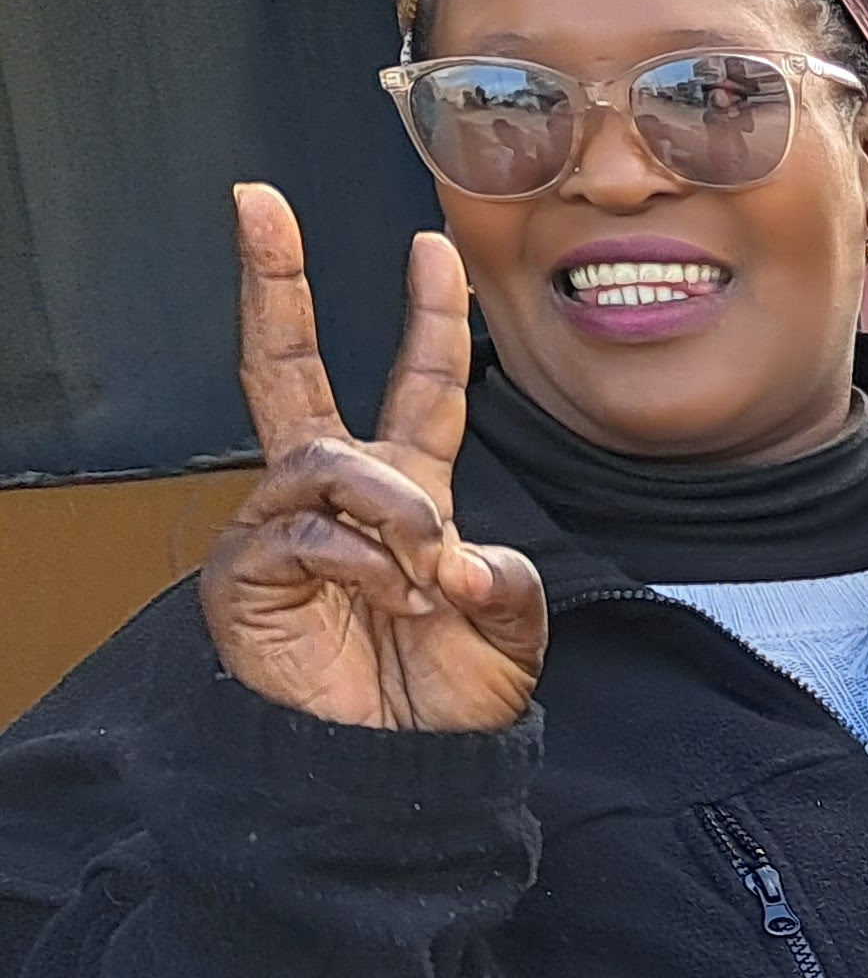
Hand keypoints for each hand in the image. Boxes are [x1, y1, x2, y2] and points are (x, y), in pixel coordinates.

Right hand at [198, 187, 545, 733]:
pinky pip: (300, 533)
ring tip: (424, 573)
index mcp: (406, 491)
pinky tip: (394, 601)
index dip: (428, 319)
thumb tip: (454, 549)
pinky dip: (360, 564)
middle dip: (273, 282)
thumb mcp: (511, 631)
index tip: (433, 246)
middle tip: (258, 204)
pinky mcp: (246, 575)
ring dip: (389, 510)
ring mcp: (282, 529)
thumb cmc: (448, 699)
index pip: (419, 386)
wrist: (403, 772)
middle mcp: (334, 495)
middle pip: (287, 368)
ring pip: (324, 462)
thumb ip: (507, 579)